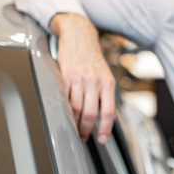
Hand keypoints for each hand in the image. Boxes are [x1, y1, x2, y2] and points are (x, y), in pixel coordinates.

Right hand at [49, 13, 116, 142]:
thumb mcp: (104, 74)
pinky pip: (65, 98)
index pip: (109, 111)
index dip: (105, 128)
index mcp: (108, 83)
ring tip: (73, 129)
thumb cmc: (91, 57)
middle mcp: (96, 81)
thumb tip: (102, 114)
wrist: (79, 35)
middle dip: (86, 129)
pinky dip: (64, 110)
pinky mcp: (66, 75)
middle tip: (83, 136)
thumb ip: (104, 92)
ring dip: (74, 123)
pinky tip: (64, 115)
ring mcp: (81, 79)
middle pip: (91, 113)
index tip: (101, 138)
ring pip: (77, 108)